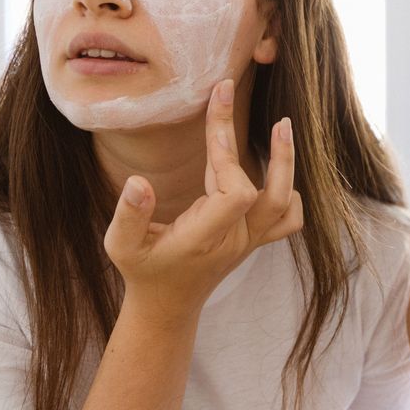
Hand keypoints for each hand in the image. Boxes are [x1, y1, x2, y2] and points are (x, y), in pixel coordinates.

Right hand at [102, 79, 303, 313]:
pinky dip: (289, 193)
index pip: (233, 192)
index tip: (218, 105)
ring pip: (283, 204)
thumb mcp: (120, 246)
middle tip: (267, 113)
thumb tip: (138, 182)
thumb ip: (129, 215)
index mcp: (203, 237)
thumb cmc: (142, 269)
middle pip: (267, 193)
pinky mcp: (254, 239)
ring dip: (286, 165)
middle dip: (270, 150)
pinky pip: (287, 219)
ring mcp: (248, 241)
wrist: (167, 304)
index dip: (226, 152)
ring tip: (281, 127)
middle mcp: (234, 240)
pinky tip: (276, 170)